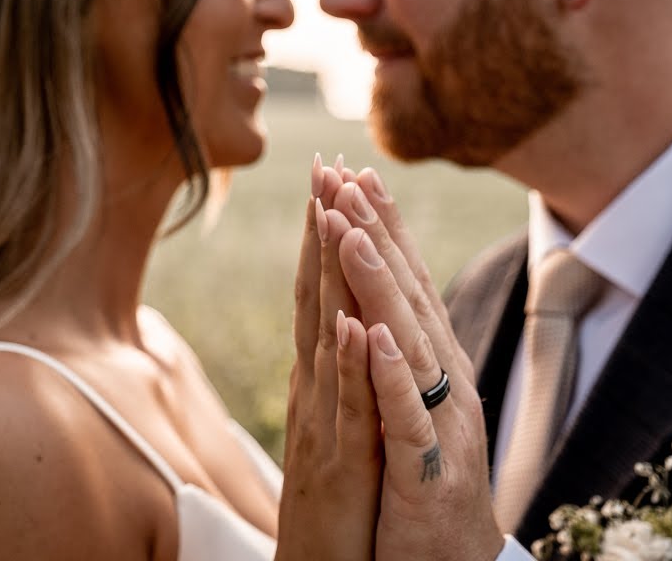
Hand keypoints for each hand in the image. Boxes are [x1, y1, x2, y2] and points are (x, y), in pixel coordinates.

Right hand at [276, 156, 382, 560]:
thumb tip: (341, 325)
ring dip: (329, 278)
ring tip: (333, 215)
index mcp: (323, 379)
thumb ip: (337, 377)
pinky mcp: (340, 466)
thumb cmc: (335, 505)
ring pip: (327, 339)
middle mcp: (316, 391)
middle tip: (326, 167)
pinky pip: (348, 410)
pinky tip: (355, 326)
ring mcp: (324, 424)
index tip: (336, 179)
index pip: (327, 293)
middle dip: (324, 232)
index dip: (330, 236)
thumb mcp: (338, 428)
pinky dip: (350, 367)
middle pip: (319, 298)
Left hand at [329, 169, 504, 560]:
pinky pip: (407, 416)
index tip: (354, 177)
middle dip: (376, 234)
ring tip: (350, 227)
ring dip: (378, 283)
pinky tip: (375, 333)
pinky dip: (393, 372)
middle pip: (408, 298)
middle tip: (347, 174)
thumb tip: (374, 308)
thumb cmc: (419, 492)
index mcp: (431, 371)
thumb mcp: (403, 414)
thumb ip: (396, 362)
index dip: (380, 232)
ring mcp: (438, 425)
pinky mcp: (426, 472)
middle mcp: (443, 386)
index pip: (403, 288)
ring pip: (407, 342)